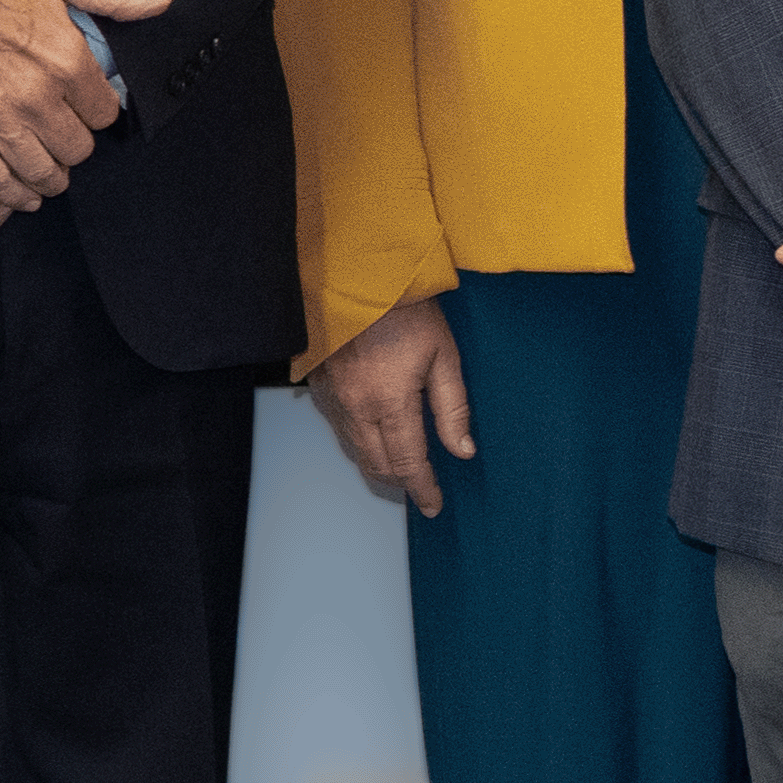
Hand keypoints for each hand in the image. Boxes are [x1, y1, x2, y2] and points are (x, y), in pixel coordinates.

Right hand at [0, 0, 160, 199]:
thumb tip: (159, 2)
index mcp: (67, 59)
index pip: (106, 114)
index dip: (98, 111)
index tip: (87, 107)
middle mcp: (37, 95)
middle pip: (78, 148)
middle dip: (76, 142)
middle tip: (65, 134)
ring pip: (43, 171)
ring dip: (50, 173)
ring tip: (50, 169)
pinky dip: (12, 192)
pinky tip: (23, 193)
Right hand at [314, 295, 475, 515]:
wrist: (361, 278)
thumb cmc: (408, 313)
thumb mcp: (445, 357)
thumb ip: (453, 409)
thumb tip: (463, 450)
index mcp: (389, 401)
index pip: (408, 462)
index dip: (423, 488)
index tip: (434, 504)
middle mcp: (355, 406)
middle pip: (377, 464)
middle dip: (401, 483)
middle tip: (422, 490)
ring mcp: (332, 399)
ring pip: (355, 451)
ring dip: (379, 467)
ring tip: (403, 472)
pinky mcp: (318, 388)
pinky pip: (338, 430)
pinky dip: (359, 444)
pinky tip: (376, 441)